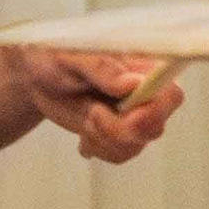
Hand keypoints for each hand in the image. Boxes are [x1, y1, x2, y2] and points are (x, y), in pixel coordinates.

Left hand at [5, 47, 182, 163]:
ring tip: (85, 116)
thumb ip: (102, 67)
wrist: (37, 74)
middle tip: (93, 114)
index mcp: (144, 66)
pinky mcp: (121, 133)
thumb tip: (132, 84)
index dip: (155, 112)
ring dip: (104, 139)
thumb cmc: (56, 54)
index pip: (171, 94)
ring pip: (135, 146)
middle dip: (120, 130)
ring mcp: (136, 116)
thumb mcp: (73, 55)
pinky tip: (84, 132)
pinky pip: (120, 154)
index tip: (125, 114)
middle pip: (155, 127)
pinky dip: (99, 148)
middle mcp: (147, 93)